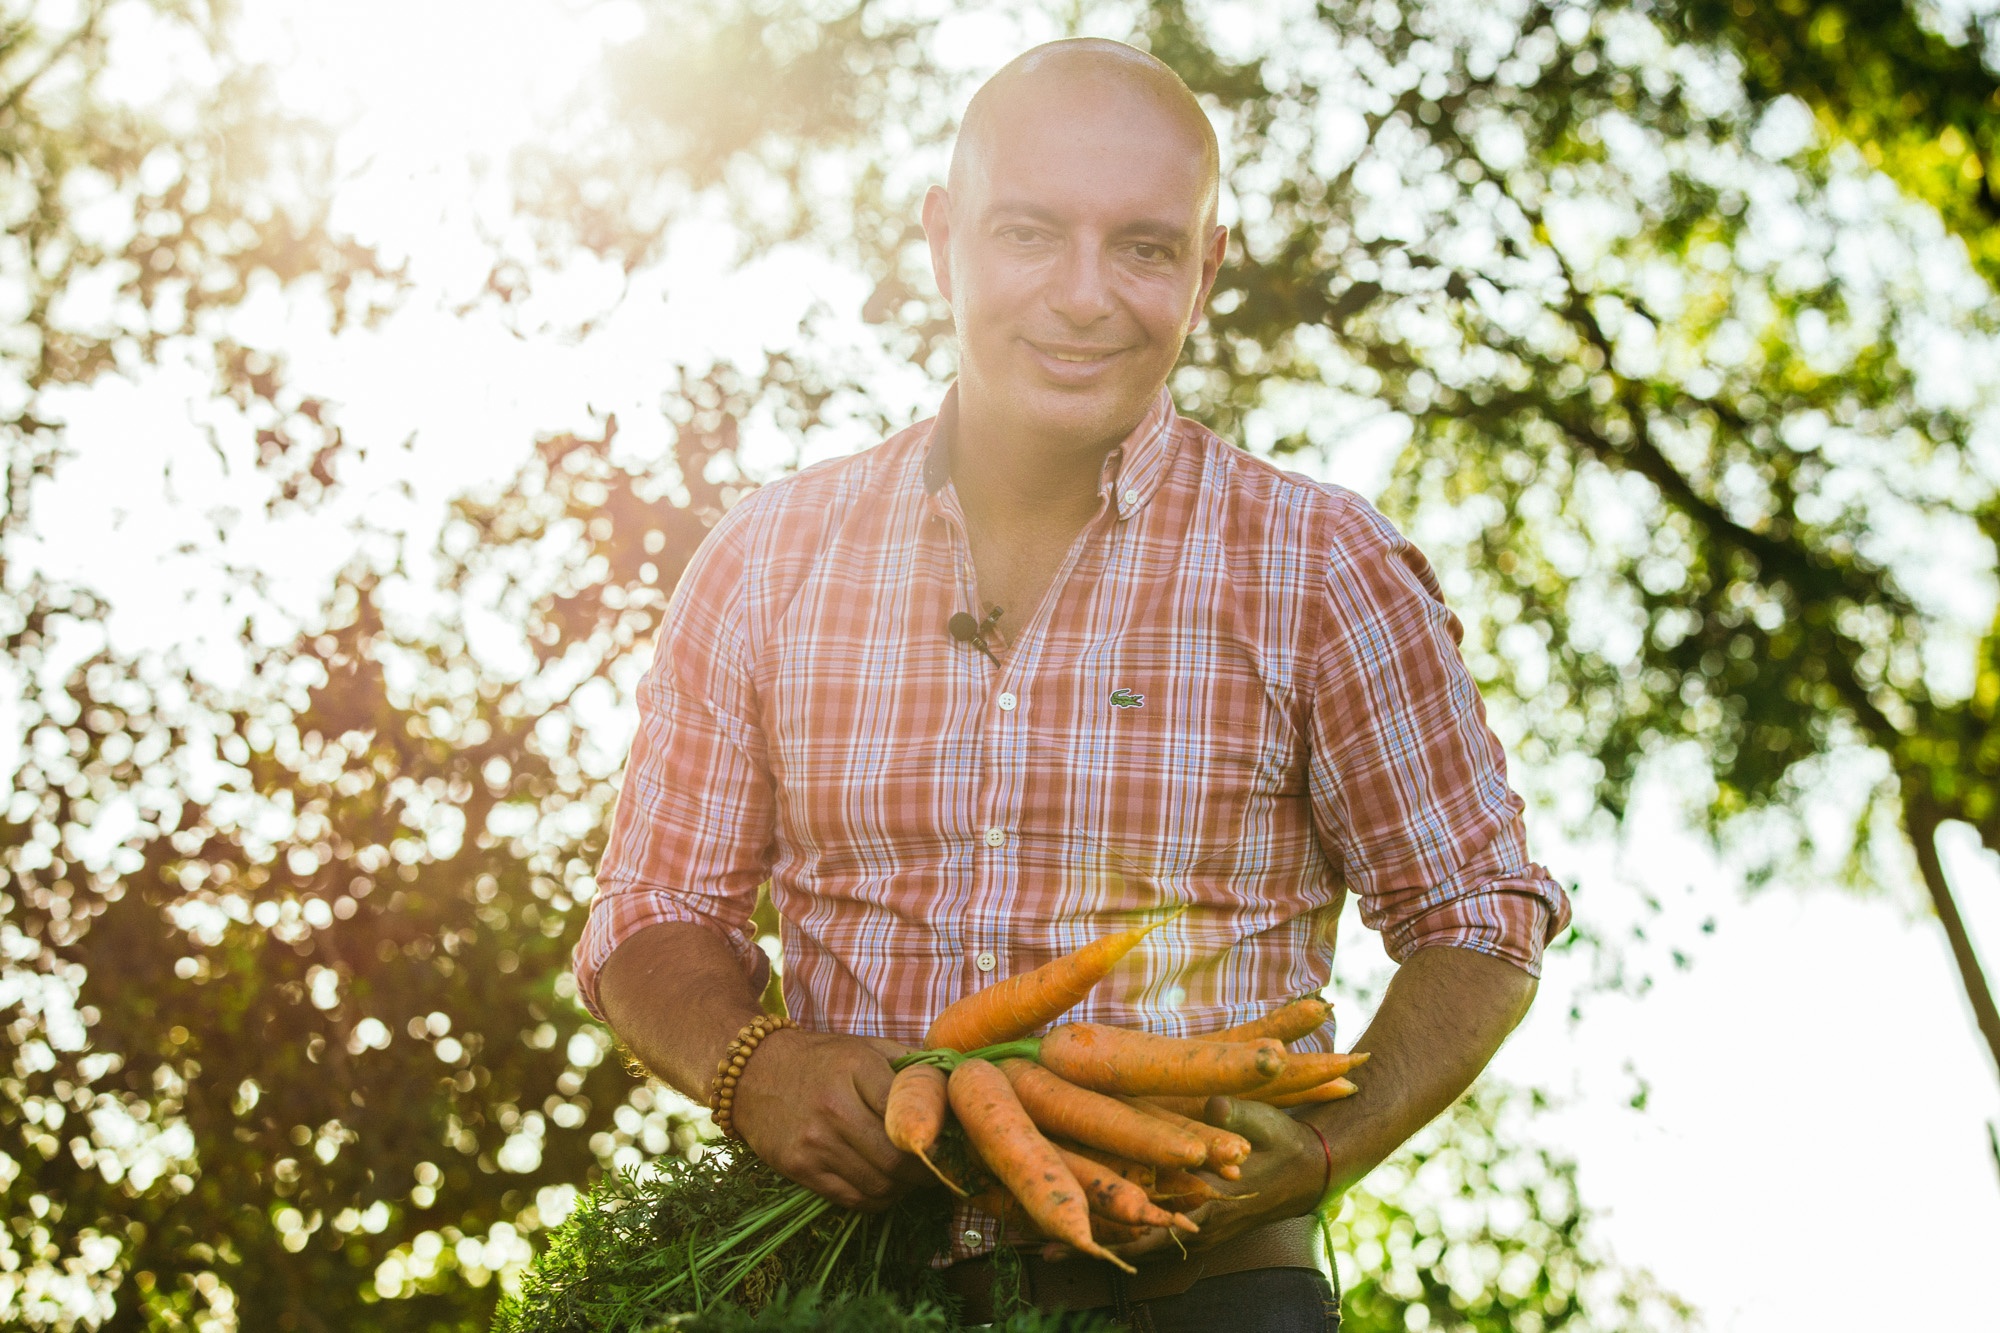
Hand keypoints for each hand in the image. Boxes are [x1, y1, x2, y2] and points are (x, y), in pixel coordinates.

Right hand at [731, 1029, 934, 1210]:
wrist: (752, 1073)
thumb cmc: (821, 1059)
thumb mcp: (865, 1046)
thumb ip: (910, 1063)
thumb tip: (957, 1083)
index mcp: (856, 1068)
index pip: (909, 1115)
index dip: (937, 1136)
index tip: (951, 1145)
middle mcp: (834, 1107)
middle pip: (898, 1159)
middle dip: (925, 1171)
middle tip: (938, 1170)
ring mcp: (814, 1141)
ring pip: (879, 1185)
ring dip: (903, 1188)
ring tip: (911, 1178)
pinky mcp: (799, 1168)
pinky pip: (852, 1199)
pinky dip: (877, 1199)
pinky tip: (884, 1185)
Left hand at [1049, 1096, 1325, 1264]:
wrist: (1308, 1166)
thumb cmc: (1281, 1143)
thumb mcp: (1260, 1124)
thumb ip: (1233, 1116)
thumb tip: (1214, 1103)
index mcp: (1213, 1211)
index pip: (1157, 1232)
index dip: (1117, 1236)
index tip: (1077, 1237)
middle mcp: (1200, 1230)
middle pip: (1137, 1247)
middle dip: (1094, 1246)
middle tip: (1043, 1251)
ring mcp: (1197, 1230)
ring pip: (1142, 1242)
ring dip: (1103, 1240)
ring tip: (1051, 1245)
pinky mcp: (1196, 1224)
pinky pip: (1154, 1234)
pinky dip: (1123, 1231)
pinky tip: (1092, 1222)